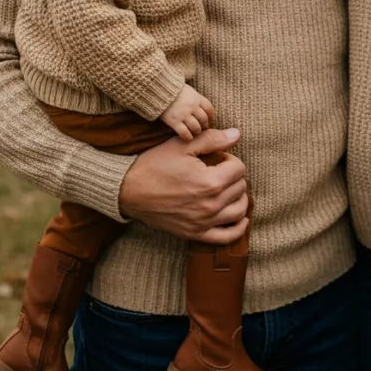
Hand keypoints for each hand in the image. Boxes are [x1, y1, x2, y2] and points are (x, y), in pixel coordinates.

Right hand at [119, 127, 247, 243]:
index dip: (230, 159)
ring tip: (227, 188)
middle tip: (219, 171)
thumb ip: (213, 139)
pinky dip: (238, 228)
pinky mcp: (195, 234)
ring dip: (239, 197)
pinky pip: (227, 237)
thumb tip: (237, 134)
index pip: (239, 169)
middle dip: (233, 176)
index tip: (217, 158)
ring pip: (239, 211)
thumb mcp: (183, 146)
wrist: (130, 191)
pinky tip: (240, 218)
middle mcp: (210, 205)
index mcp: (210, 182)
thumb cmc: (155, 165)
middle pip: (240, 188)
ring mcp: (203, 223)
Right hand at [160, 84, 214, 140]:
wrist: (159, 89)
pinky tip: (188, 137)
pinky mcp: (174, 121)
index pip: (209, 109)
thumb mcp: (188, 90)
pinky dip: (188, 137)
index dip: (211, 116)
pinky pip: (185, 133)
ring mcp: (183, 115)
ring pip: (196, 128)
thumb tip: (201, 106)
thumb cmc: (173, 89)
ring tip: (195, 132)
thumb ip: (195, 98)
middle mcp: (192, 107)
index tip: (210, 120)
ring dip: (197, 132)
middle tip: (203, 128)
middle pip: (204, 120)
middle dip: (204, 126)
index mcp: (197, 98)